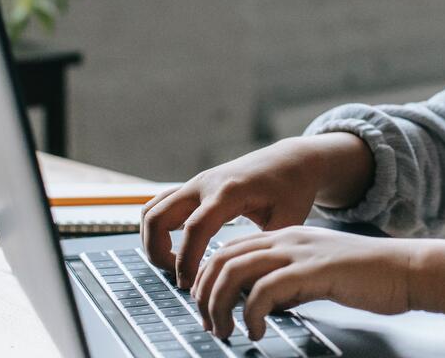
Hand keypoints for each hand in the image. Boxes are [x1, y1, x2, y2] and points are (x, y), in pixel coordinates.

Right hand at [140, 137, 322, 288]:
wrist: (292, 160)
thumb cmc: (292, 189)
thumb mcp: (289, 219)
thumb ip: (267, 249)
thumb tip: (250, 282)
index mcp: (229, 191)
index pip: (195, 228)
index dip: (186, 260)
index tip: (188, 285)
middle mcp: (205, 183)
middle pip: (158, 217)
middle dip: (157, 252)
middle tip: (179, 278)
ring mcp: (196, 183)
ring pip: (151, 210)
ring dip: (152, 241)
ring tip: (175, 266)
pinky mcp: (193, 187)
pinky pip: (160, 206)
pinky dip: (157, 229)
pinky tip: (176, 250)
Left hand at [190, 225, 412, 340]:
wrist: (406, 269)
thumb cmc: (368, 276)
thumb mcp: (317, 274)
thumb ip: (288, 283)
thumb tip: (261, 305)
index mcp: (287, 236)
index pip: (228, 249)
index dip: (208, 279)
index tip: (207, 307)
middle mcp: (287, 239)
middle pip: (222, 258)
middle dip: (205, 294)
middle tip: (211, 323)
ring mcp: (299, 252)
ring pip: (234, 271)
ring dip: (220, 304)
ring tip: (226, 330)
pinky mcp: (312, 271)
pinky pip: (263, 291)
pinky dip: (251, 314)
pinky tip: (257, 331)